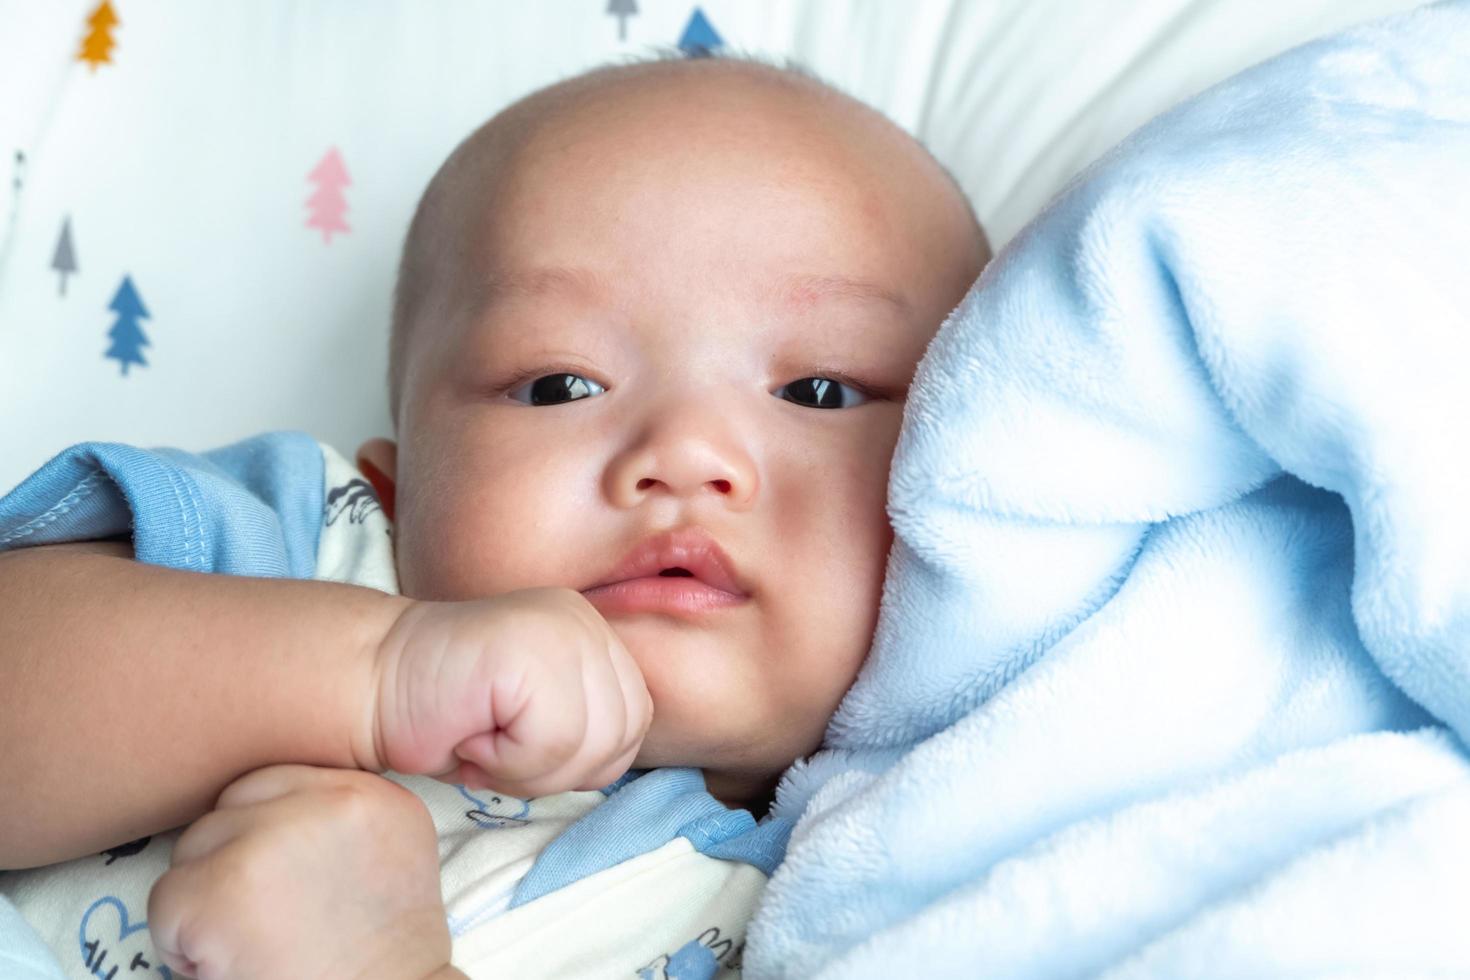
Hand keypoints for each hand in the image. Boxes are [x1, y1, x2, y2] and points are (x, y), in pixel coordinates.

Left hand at [149, 764, 458, 979]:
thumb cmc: (384, 956)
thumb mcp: (395, 854)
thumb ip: (344, 816)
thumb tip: (278, 805)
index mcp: (372, 795)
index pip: (277, 781)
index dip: (262, 832)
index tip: (278, 881)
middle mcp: (326, 804)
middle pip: (232, 807)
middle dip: (231, 860)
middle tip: (264, 917)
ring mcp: (270, 843)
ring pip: (193, 847)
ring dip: (206, 898)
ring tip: (249, 942)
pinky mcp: (223, 891)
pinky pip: (166, 898)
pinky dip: (180, 942)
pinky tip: (227, 964)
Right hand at [370, 587, 652, 797]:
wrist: (367, 685)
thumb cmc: (446, 716)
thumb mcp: (540, 722)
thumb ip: (589, 728)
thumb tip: (621, 758)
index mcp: (592, 634)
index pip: (635, 722)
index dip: (581, 762)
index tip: (519, 751)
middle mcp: (583, 621)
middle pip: (622, 735)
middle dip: (558, 771)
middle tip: (496, 756)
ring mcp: (560, 628)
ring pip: (591, 742)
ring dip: (530, 770)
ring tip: (483, 745)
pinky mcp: (530, 649)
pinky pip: (553, 739)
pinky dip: (509, 762)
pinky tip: (471, 737)